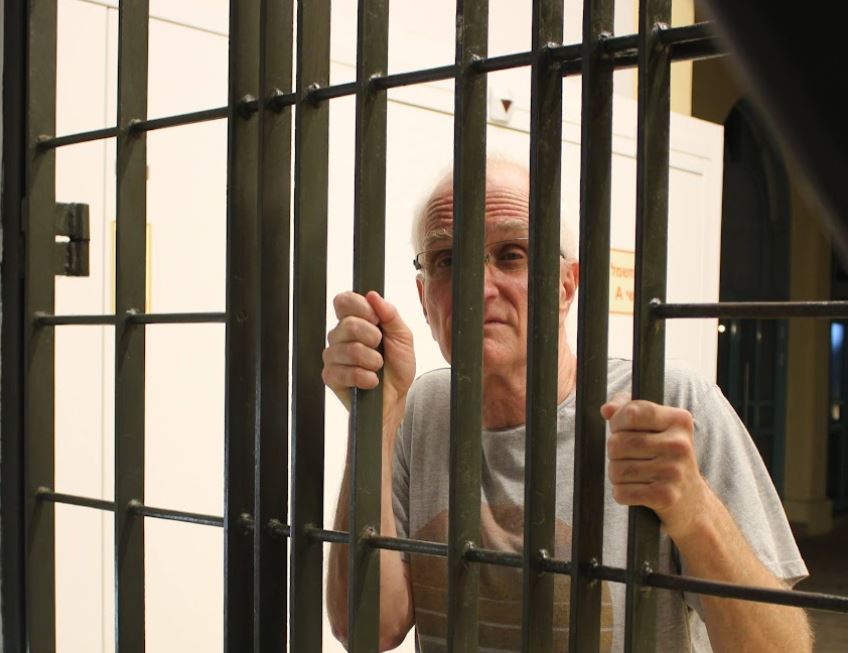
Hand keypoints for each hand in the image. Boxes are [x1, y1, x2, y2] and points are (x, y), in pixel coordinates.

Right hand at [322, 291, 415, 419]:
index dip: (360, 307)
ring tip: (377, 367)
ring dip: (372, 360)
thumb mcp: (402, 336)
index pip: (343, 301)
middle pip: (348, 324)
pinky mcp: (330, 376)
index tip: (376, 319)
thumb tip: (373, 295)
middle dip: (373, 337)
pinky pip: (345, 372)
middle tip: (380, 348)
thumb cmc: (397, 366)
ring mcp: (333, 356)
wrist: (396, 397)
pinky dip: (365, 377)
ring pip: (349, 350)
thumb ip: (390, 314)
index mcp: (354, 321)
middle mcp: (339, 336)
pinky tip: (371, 381)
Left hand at [601, 395, 711, 540]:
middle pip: (617, 443)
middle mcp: (679, 445)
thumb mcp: (656, 426)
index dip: (617, 422)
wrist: (692, 501)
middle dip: (614, 453)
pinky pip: (621, 492)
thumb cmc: (666, 457)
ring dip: (616, 475)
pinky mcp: (665, 496)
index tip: (621, 430)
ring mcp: (674, 471)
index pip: (631, 413)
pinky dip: (621, 493)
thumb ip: (628, 408)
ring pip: (616, 469)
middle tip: (629, 458)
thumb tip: (607, 409)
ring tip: (634, 475)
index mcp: (679, 421)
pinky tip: (636, 491)